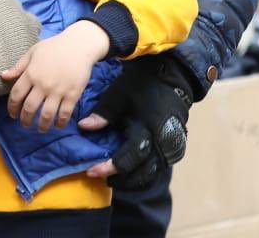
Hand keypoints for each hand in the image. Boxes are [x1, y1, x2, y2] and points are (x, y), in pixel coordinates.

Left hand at [0, 20, 108, 131]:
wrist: (79, 45)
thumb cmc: (54, 47)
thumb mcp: (33, 52)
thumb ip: (18, 67)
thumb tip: (3, 76)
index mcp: (31, 73)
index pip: (16, 95)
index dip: (12, 107)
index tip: (13, 114)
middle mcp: (43, 84)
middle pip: (30, 108)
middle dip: (25, 120)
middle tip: (25, 124)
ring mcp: (58, 90)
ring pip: (46, 114)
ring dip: (42, 125)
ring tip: (41, 128)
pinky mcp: (73, 94)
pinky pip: (65, 113)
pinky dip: (60, 122)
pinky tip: (57, 125)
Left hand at [79, 53, 194, 188]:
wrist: (171, 79)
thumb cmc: (142, 86)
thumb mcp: (119, 95)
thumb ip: (103, 113)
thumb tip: (83, 127)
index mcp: (148, 129)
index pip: (128, 158)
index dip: (108, 167)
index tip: (91, 171)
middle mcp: (163, 144)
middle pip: (141, 173)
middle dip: (120, 179)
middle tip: (99, 176)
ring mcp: (172, 149)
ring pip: (151, 174)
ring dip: (132, 179)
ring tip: (112, 176)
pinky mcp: (175, 150)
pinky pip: (158, 168)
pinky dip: (143, 172)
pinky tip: (129, 170)